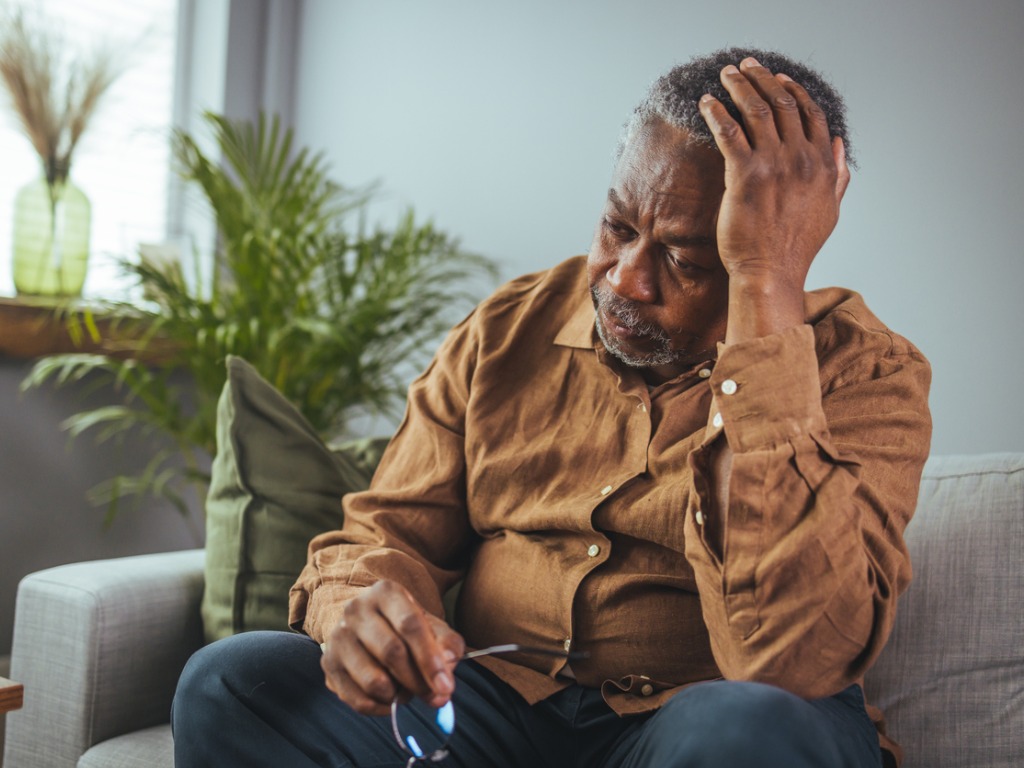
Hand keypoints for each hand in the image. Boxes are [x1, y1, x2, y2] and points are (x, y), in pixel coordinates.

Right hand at [320, 580, 464, 716]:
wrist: (362, 621)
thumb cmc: (400, 624)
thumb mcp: (429, 624)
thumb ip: (447, 642)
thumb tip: (448, 663)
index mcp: (385, 592)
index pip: (410, 625)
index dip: (430, 659)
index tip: (446, 686)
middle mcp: (356, 610)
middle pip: (392, 652)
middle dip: (418, 681)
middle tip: (434, 696)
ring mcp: (338, 637)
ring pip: (373, 680)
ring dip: (399, 695)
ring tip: (409, 691)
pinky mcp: (328, 664)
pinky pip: (357, 699)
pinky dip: (380, 708)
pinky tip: (391, 699)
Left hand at [698, 57, 849, 339]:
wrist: (771, 273)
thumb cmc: (795, 248)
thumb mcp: (830, 210)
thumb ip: (838, 175)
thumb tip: (841, 144)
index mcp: (823, 165)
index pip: (811, 113)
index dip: (793, 90)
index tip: (778, 78)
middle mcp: (801, 159)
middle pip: (783, 103)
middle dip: (762, 78)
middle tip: (745, 67)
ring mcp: (774, 166)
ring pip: (756, 110)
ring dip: (738, 86)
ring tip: (724, 76)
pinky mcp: (745, 176)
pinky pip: (729, 133)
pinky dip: (717, 112)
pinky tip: (707, 103)